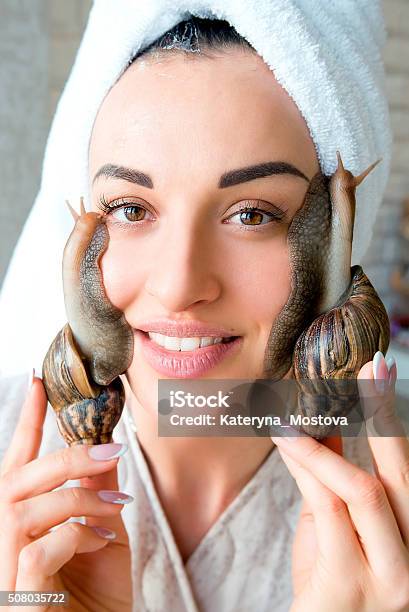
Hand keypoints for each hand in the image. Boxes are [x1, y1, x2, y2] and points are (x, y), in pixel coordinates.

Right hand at [0, 374, 132, 610]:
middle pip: (14, 480)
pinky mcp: (16, 594)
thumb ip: (99, 493)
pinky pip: (36, 551)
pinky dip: (74, 536)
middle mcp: (5, 539)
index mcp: (26, 522)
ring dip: (76, 497)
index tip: (39, 382)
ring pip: (22, 508)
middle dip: (64, 457)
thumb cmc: (96, 598)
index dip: (27, 421)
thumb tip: (106, 446)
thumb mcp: (105, 535)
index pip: (18, 462)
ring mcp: (5, 568)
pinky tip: (100, 543)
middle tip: (109, 448)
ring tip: (115, 504)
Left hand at [271, 355, 408, 611]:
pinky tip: (284, 440)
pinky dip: (305, 467)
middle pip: (399, 473)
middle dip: (380, 414)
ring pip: (360, 490)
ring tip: (289, 418)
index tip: (382, 370)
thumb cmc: (328, 579)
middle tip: (364, 371)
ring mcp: (389, 576)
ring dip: (320, 445)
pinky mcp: (349, 585)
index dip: (392, 416)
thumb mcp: (336, 524)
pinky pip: (327, 510)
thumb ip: (335, 476)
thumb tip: (325, 419)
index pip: (405, 467)